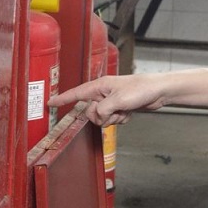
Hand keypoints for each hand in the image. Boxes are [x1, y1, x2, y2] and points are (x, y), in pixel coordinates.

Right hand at [48, 72, 166, 126]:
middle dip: (101, 116)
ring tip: (124, 110)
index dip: (62, 99)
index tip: (50, 103)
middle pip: (90, 112)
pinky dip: (120, 119)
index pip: (76, 93)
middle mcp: (103, 93)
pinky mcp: (119, 108)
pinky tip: (129, 112)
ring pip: (102, 119)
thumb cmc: (139, 90)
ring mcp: (111, 101)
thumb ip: (102, 110)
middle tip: (114, 110)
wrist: (157, 92)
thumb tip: (97, 117)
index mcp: (99, 86)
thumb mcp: (118, 100)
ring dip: (113, 119)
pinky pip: (112, 120)